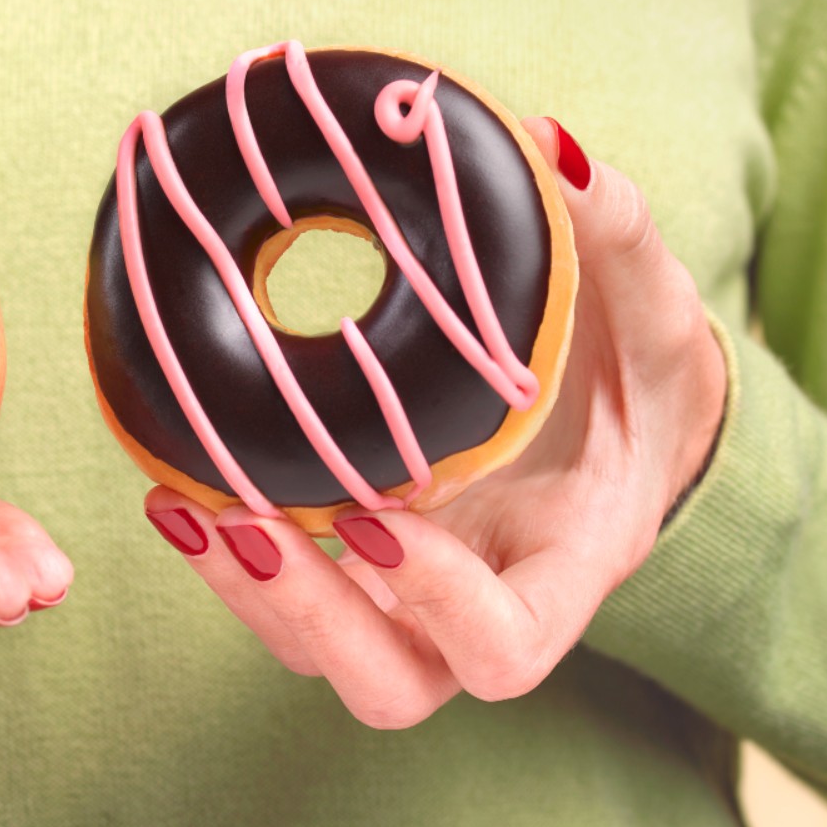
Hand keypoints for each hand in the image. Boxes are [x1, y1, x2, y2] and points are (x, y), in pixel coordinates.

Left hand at [145, 117, 725, 727]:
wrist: (615, 418)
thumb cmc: (641, 371)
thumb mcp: (654, 305)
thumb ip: (616, 234)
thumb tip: (550, 143)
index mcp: (565, 565)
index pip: (507, 646)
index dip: (440, 605)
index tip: (379, 512)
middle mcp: (481, 603)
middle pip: (388, 683)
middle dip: (309, 615)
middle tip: (245, 520)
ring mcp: (412, 601)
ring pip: (315, 652)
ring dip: (244, 591)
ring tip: (179, 502)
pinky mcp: (361, 571)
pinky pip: (284, 596)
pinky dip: (227, 555)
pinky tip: (172, 485)